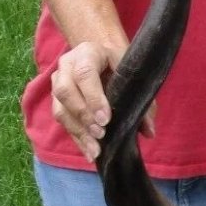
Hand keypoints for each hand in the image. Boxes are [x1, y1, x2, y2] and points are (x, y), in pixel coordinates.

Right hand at [51, 42, 155, 161]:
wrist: (102, 58)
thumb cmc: (119, 67)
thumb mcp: (133, 76)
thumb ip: (143, 102)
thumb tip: (149, 131)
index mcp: (87, 53)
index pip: (84, 74)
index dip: (93, 97)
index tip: (106, 119)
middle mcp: (67, 66)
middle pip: (65, 91)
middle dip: (83, 116)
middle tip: (100, 134)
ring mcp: (58, 83)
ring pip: (60, 110)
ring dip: (78, 132)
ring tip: (95, 149)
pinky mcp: (56, 101)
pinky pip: (62, 122)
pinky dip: (77, 139)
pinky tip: (89, 152)